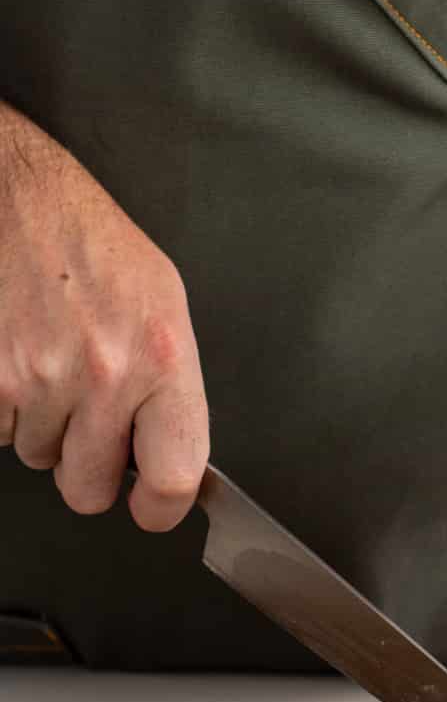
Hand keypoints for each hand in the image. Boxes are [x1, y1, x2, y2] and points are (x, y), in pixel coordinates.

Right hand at [0, 110, 209, 529]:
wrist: (13, 193)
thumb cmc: (88, 240)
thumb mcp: (161, 301)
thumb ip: (169, 385)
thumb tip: (169, 456)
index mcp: (163, 356)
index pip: (173, 476)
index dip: (159, 508)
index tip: (150, 508)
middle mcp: (102, 373)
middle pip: (88, 487)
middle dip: (84, 464)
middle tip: (83, 415)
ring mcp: (35, 379)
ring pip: (34, 456)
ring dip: (38, 423)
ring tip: (45, 357)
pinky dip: (0, 405)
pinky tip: (13, 354)